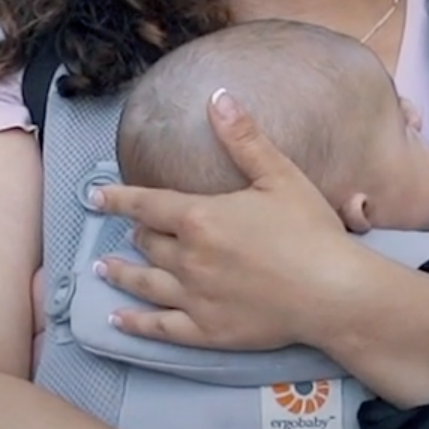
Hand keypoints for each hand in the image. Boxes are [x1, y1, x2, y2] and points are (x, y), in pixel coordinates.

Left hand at [90, 89, 376, 353]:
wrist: (333, 293)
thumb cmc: (311, 231)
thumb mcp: (279, 176)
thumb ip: (243, 139)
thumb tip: (217, 98)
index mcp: (200, 218)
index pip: (145, 204)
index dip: (116, 198)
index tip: (95, 196)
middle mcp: (188, 258)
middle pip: (147, 242)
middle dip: (137, 233)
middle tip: (132, 230)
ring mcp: (194, 297)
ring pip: (145, 283)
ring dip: (121, 273)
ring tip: (103, 269)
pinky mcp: (206, 331)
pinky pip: (160, 327)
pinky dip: (135, 323)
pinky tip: (119, 319)